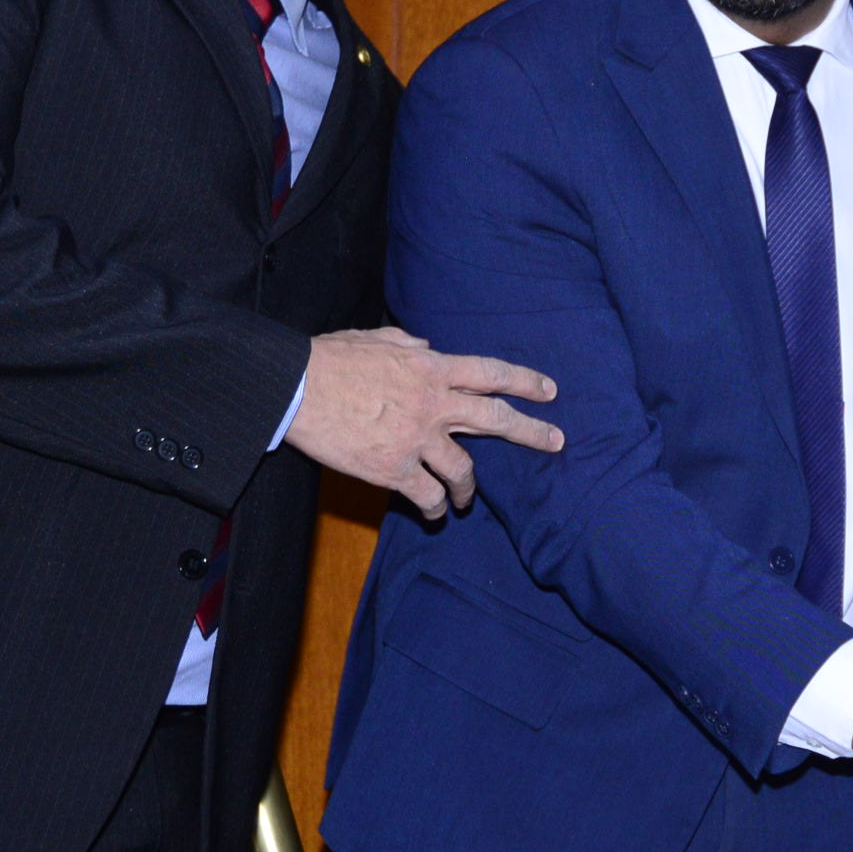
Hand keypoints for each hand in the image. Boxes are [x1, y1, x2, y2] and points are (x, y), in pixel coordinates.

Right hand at [283, 327, 561, 518]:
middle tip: (556, 441)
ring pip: (464, 470)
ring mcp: (417, 439)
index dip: (524, 382)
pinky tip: (436, 514)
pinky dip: (436, 508)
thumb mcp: (376, 338)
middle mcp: (433, 403)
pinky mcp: (395, 470)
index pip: (491, 373)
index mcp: (430, 367)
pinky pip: (429, 496)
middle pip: (496, 420)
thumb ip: (408, 343)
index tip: (549, 391)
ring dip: (470, 489)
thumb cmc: (329, 359)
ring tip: (468, 500)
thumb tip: (426, 346)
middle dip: (532, 432)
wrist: (295, 388)